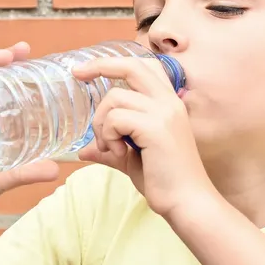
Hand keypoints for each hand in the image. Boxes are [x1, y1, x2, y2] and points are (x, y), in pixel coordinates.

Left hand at [70, 56, 215, 220]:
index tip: (88, 69)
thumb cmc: (165, 182)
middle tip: (77, 74)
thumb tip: (85, 150)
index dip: (116, 63)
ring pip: (115, 98)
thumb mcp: (132, 159)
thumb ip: (112, 149)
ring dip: (102, 123)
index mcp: (169, 104)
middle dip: (100, 65)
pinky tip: (119, 153)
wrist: (186, 202)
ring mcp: (164, 113)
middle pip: (131, 66)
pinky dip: (109, 135)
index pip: (145, 66)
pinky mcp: (155, 127)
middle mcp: (169, 102)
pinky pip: (115, 118)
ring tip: (111, 147)